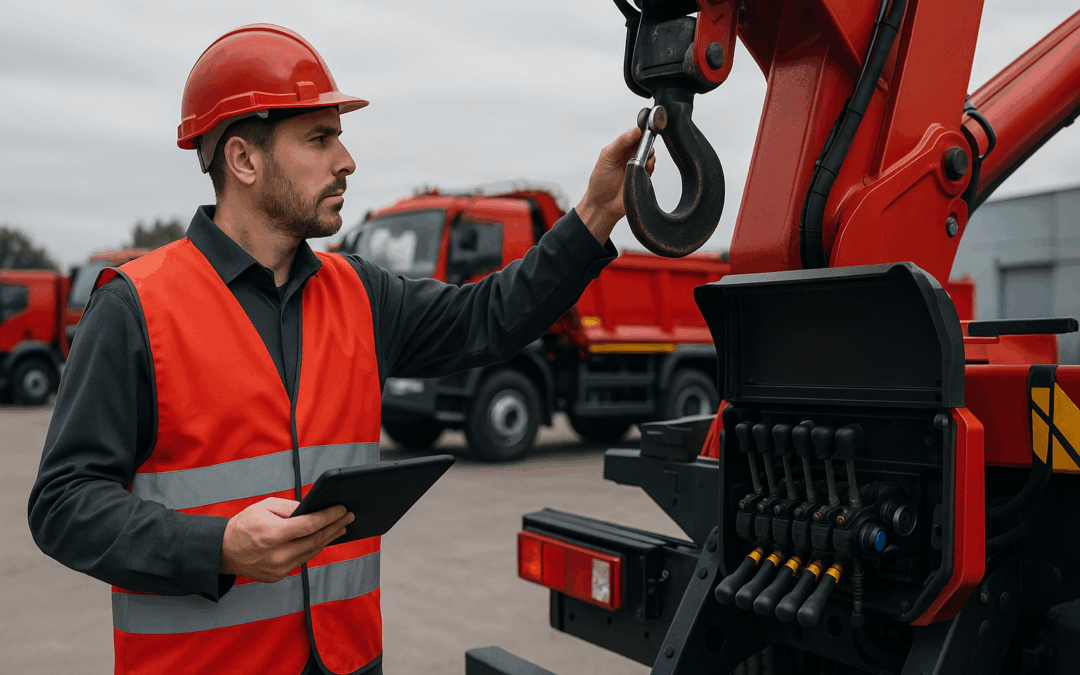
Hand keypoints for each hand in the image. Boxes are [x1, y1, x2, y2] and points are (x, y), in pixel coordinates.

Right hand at [219, 497, 353, 582]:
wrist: (223, 552)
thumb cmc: (244, 525)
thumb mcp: (265, 507)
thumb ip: (291, 507)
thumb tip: (314, 509)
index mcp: (272, 535)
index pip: (309, 526)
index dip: (329, 517)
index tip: (342, 509)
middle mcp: (277, 555)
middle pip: (315, 540)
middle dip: (335, 526)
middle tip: (348, 516)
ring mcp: (279, 569)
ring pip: (312, 552)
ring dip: (328, 538)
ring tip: (341, 526)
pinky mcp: (278, 576)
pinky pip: (302, 560)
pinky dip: (314, 548)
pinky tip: (323, 539)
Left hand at [576, 127, 656, 243]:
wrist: (603, 205)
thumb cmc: (600, 181)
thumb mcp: (607, 157)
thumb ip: (620, 142)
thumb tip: (636, 130)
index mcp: (619, 148)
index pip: (633, 134)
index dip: (640, 130)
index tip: (645, 128)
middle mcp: (629, 155)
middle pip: (644, 142)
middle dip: (646, 142)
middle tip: (643, 145)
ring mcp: (636, 166)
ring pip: (650, 153)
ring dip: (648, 154)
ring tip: (640, 160)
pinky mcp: (643, 176)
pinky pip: (652, 166)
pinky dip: (651, 165)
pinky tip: (644, 167)